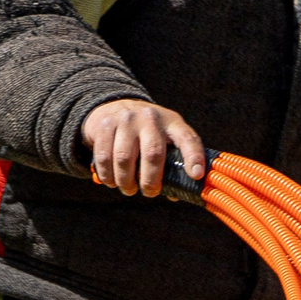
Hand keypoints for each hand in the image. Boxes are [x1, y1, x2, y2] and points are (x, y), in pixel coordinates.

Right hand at [82, 99, 206, 196]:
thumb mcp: (165, 137)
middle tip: (149, 193)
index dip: (194, 157)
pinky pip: (104, 156)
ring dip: (126, 181)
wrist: (114, 105)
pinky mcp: (104, 125)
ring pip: (124, 158)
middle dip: (150, 181)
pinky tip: (112, 182)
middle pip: (153, 154)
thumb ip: (173, 162)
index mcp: (172, 123)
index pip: (188, 139)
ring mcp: (126, 120)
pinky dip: (107, 175)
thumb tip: (175, 194)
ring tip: (129, 189)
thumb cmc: (148, 132)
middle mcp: (150, 118)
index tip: (196, 175)